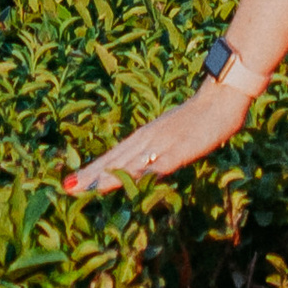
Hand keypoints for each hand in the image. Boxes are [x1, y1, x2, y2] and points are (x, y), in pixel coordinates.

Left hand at [64, 72, 252, 197]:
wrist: (220, 98)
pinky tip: (128, 185)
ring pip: (129, 164)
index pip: (113, 156)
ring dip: (107, 177)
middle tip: (66, 188)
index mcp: (145, 136)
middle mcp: (147, 139)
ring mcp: (161, 144)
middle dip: (90, 175)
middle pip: (114, 160)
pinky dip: (140, 176)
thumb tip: (146, 168)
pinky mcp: (178, 151)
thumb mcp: (173, 135)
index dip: (92, 170)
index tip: (71, 182)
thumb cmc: (200, 117)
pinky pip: (156, 167)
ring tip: (86, 189)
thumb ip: (159, 151)